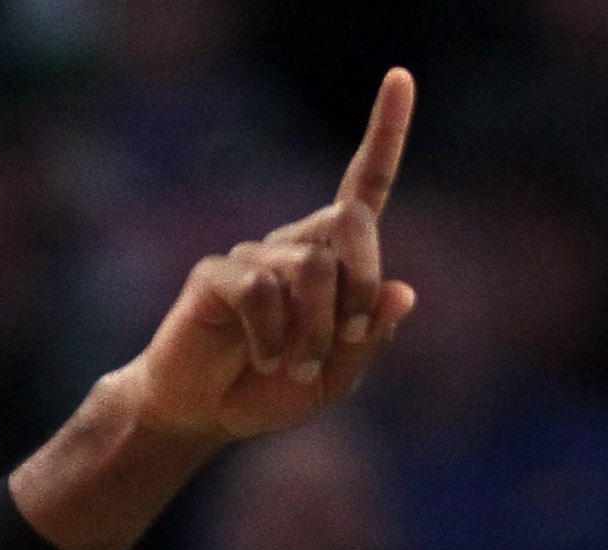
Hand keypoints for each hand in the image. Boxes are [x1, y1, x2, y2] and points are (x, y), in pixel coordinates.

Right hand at [130, 67, 415, 442]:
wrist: (204, 414)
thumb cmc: (269, 390)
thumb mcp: (335, 377)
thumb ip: (369, 339)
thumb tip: (403, 291)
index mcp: (330, 262)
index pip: (362, 189)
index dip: (385, 135)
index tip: (400, 77)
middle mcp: (293, 246)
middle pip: (348, 221)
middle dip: (361, 282)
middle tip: (351, 335)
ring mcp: (254, 256)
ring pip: (309, 267)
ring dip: (314, 331)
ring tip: (296, 368)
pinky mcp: (217, 273)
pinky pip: (260, 290)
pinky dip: (273, 336)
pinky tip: (264, 357)